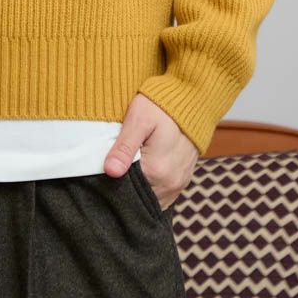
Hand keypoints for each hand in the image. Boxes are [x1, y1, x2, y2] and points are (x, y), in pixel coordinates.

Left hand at [103, 92, 199, 210]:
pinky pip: (162, 193)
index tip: (105, 169)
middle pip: (139, 197)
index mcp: (157, 172)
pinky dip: (151, 186)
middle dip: (125, 187)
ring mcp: (179, 184)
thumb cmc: (161, 106)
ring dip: (139, 187)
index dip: (112, 182)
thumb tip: (110, 172)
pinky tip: (143, 170)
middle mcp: (170, 184)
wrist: (191, 99)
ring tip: (129, 166)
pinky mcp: (183, 179)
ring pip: (151, 197)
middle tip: (116, 165)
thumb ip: (124, 147)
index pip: (126, 191)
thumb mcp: (138, 120)